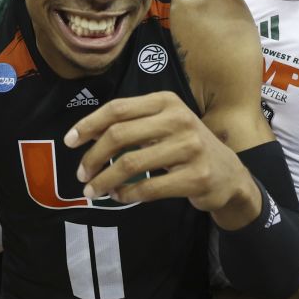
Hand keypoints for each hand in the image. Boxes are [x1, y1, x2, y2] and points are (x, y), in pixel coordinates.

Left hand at [64, 91, 259, 227]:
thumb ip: (132, 124)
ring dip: (104, 180)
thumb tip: (85, 134)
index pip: (117, 109)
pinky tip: (119, 196)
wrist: (229, 174)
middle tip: (81, 173)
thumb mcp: (164, 124)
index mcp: (166, 101)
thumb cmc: (186, 147)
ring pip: (130, 164)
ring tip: (93, 190)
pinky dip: (126, 194)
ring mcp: (190, 148)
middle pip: (119, 135)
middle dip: (93, 156)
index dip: (88, 124)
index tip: (69, 141)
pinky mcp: (196, 177)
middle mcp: (179, 119)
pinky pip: (147, 187)